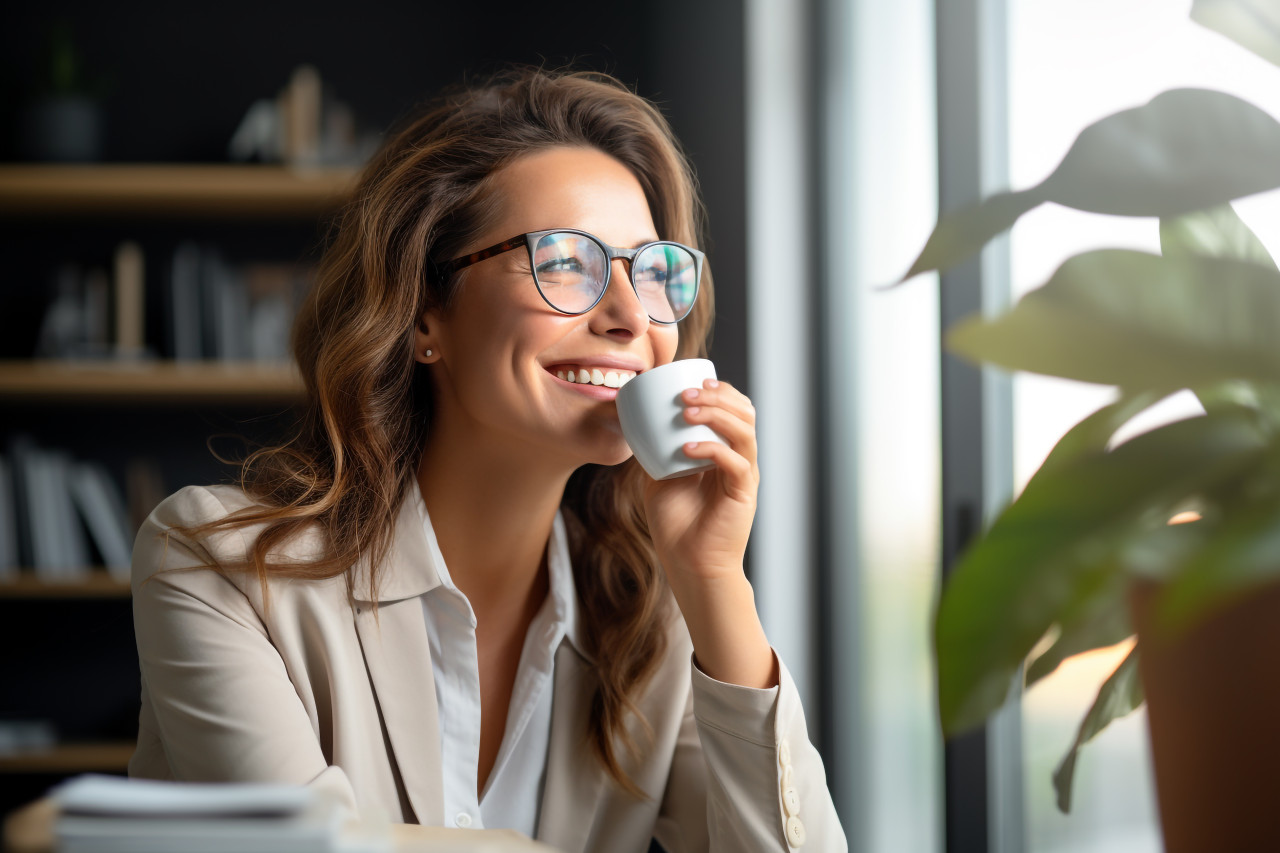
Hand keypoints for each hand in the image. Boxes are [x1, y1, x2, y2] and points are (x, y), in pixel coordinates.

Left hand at [641, 378, 774, 687]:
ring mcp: (744, 476)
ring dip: (716, 414)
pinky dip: (712, 449)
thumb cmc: (676, 523)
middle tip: (686, 393)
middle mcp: (740, 459)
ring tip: (688, 410)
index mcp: (725, 450)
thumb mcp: (658, 475)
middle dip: (717, 395)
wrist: (688, 563)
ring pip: (745, 431)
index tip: (689, 381)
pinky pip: (735, 463)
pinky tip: (687, 449)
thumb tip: (633, 421)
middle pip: (744, 412)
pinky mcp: (742, 494)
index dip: (718, 389)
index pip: (734, 407)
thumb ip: (655, 449)